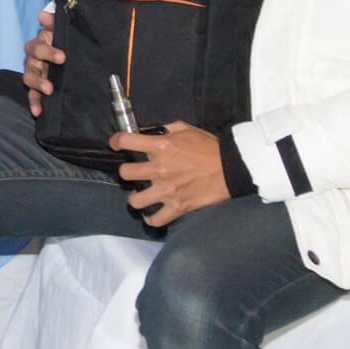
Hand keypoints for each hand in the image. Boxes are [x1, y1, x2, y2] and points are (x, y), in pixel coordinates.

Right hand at [22, 9, 61, 116]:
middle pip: (32, 59)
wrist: (67, 59)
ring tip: (48, 90)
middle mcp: (34, 58)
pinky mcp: (36, 89)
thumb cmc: (62, 44)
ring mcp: (34, 73)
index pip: (39, 44)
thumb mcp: (61, 32)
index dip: (49, 50)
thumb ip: (54, 23)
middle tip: (59, 67)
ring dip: (37, 83)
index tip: (63, 57)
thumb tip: (42, 15)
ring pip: (29, 77)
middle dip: (45, 63)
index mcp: (40, 43)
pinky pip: (32, 95)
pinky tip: (37, 111)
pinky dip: (34, 103)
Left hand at [113, 122, 228, 224]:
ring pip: (134, 200)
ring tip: (140, 193)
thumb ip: (163, 129)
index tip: (117, 144)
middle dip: (126, 170)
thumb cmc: (209, 146)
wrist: (232, 168)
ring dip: (135, 197)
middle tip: (133, 171)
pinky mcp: (178, 207)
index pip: (126, 141)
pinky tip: (151, 212)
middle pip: (125, 173)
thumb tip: (146, 132)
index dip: (117, 141)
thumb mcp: (185, 129)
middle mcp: (159, 169)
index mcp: (161, 146)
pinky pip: (155, 220)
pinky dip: (151, 218)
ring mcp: (167, 191)